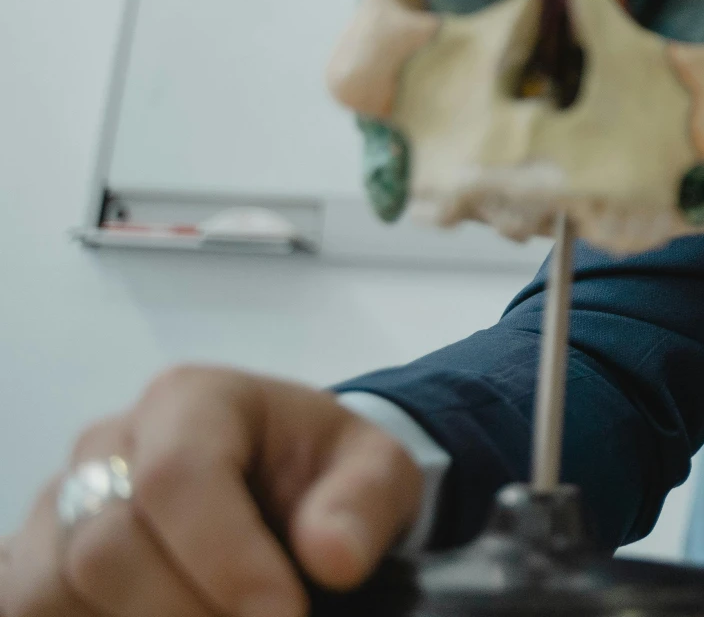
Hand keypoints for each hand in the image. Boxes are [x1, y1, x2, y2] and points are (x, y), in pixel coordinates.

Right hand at [0, 365, 420, 616]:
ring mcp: (55, 509)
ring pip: (50, 592)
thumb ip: (364, 503)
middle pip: (104, 550)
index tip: (282, 615)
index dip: (224, 560)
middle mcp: (106, 447)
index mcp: (190, 401)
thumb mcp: (375, 472)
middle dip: (187, 614)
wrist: (284, 492)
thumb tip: (333, 555)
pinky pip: (28, 613)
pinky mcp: (33, 563)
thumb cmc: (323, 476)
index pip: (177, 478)